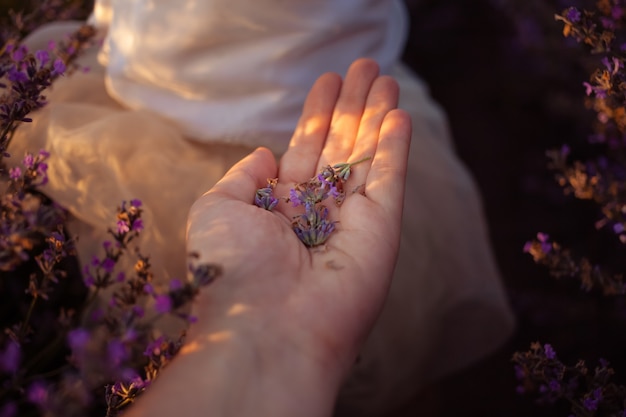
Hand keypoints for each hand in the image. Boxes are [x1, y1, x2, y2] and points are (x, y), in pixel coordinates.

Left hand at [126, 59, 410, 416]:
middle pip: (341, 147)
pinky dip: (396, 147)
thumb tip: (266, 154)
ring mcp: (352, 221)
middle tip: (366, 66)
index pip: (304, 150)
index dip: (317, 115)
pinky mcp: (382, 231)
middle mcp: (317, 213)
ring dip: (378, 116)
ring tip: (385, 77)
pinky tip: (398, 115)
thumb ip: (243, 176)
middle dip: (353, 106)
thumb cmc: (231, 270)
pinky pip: (390, 180)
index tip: (328, 81)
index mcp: (280, 209)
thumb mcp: (217, 208)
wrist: (265, 328)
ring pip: (369, 156)